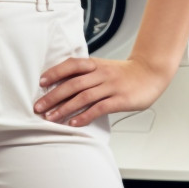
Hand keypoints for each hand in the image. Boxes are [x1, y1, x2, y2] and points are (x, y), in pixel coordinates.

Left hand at [34, 56, 173, 126]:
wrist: (149, 73)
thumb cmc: (124, 73)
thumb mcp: (104, 67)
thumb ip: (87, 74)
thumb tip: (64, 83)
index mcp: (95, 64)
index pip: (71, 65)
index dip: (55, 72)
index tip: (41, 82)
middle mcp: (100, 74)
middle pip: (72, 84)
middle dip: (53, 95)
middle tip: (39, 107)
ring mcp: (110, 86)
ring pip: (83, 97)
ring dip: (64, 108)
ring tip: (51, 118)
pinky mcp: (119, 100)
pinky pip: (99, 108)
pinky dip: (84, 116)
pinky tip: (74, 123)